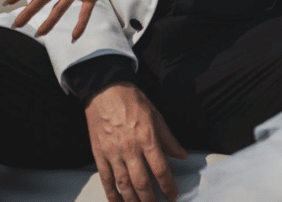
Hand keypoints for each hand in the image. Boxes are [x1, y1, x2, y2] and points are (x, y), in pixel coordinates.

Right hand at [85, 82, 187, 201]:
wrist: (106, 90)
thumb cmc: (133, 100)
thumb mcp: (156, 115)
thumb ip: (169, 138)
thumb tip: (182, 155)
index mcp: (147, 137)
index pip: (161, 169)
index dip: (168, 186)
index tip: (173, 196)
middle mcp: (130, 147)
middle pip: (142, 182)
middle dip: (151, 200)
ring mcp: (113, 152)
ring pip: (124, 185)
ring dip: (133, 201)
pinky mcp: (99, 154)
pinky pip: (106, 179)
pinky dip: (112, 194)